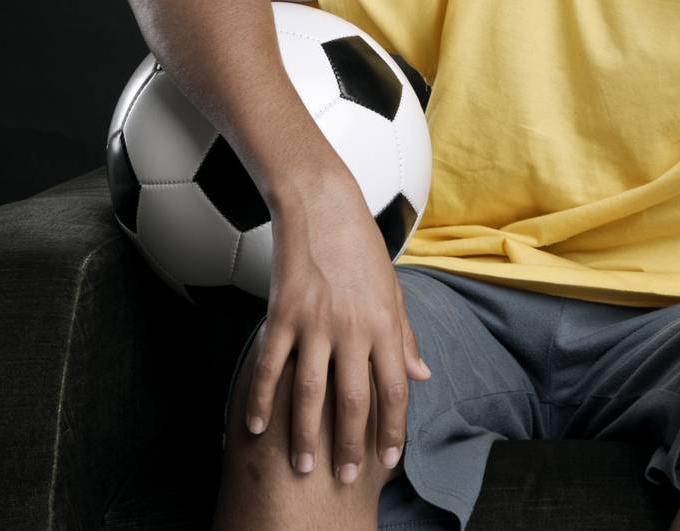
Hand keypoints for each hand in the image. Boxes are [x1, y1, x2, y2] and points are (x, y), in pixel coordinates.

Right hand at [243, 169, 432, 482]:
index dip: (392, 428)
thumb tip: (422, 375)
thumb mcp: (393, 290)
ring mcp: (315, 322)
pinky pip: (270, 366)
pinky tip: (257, 427)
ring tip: (302, 465)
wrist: (322, 204)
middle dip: (351, 444)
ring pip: (311, 392)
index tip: (387, 458)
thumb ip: (405, 336)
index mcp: (385, 324)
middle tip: (346, 476)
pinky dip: (261, 399)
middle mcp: (353, 327)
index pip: (394, 389)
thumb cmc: (361, 246)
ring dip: (306, 434)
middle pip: (354, 400)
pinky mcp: (282, 313)